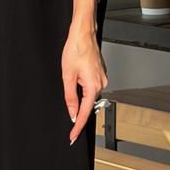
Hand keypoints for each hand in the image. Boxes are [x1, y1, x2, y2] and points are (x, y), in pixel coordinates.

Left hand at [62, 24, 106, 144]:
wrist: (84, 33)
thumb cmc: (76, 49)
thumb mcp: (67, 76)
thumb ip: (70, 97)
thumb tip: (72, 113)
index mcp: (94, 86)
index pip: (85, 112)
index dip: (78, 126)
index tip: (73, 136)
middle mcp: (101, 84)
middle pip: (88, 104)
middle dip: (77, 110)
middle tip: (67, 111)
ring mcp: (102, 79)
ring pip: (89, 95)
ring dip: (79, 95)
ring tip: (71, 78)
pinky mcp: (100, 74)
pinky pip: (91, 87)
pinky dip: (83, 89)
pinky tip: (76, 78)